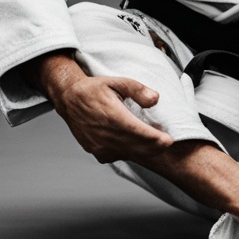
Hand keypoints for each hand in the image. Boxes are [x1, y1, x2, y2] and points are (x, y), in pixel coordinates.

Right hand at [31, 52, 173, 163]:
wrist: (69, 99)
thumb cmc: (94, 90)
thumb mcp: (118, 82)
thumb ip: (138, 90)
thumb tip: (155, 99)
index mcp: (112, 116)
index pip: (138, 132)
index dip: (155, 138)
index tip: (169, 141)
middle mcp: (105, 135)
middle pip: (136, 147)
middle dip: (154, 147)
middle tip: (167, 144)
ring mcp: (99, 146)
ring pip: (128, 154)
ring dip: (143, 152)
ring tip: (155, 145)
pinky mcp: (96, 151)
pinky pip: (118, 156)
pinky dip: (129, 153)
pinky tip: (136, 146)